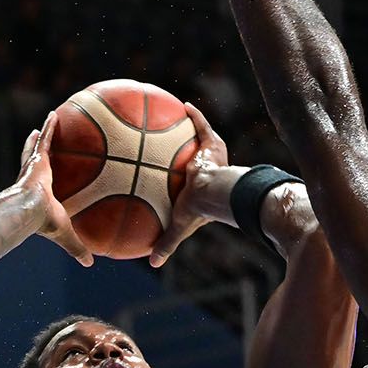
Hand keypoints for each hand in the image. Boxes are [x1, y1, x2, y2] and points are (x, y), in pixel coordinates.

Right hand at [14, 111, 92, 265]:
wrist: (27, 211)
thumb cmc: (43, 224)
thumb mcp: (65, 234)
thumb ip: (77, 247)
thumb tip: (90, 263)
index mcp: (40, 195)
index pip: (44, 186)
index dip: (45, 179)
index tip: (47, 173)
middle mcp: (35, 178)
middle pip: (37, 163)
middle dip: (39, 152)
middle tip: (42, 142)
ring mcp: (34, 168)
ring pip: (40, 147)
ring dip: (44, 134)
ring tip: (50, 121)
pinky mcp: (36, 159)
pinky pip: (45, 138)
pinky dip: (49, 127)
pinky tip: (54, 114)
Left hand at [149, 104, 229, 267]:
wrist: (215, 193)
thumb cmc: (200, 210)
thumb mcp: (178, 227)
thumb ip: (166, 243)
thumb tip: (152, 263)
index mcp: (201, 190)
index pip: (193, 184)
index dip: (188, 182)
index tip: (177, 179)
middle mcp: (209, 172)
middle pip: (199, 160)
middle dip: (192, 154)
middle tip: (178, 149)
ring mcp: (212, 157)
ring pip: (203, 140)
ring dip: (196, 130)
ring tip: (180, 118)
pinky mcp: (213, 144)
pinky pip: (203, 124)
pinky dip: (195, 115)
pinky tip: (184, 105)